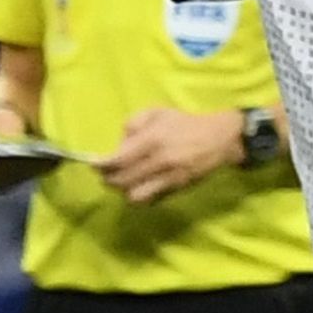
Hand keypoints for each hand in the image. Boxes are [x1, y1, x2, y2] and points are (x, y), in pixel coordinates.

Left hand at [98, 107, 245, 204]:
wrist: (220, 138)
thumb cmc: (185, 123)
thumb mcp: (157, 112)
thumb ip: (133, 123)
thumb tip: (120, 144)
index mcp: (151, 139)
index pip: (117, 159)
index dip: (100, 165)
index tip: (93, 165)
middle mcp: (158, 161)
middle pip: (121, 180)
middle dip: (108, 179)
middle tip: (105, 174)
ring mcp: (169, 177)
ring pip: (134, 195)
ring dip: (124, 191)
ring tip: (124, 182)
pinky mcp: (177, 188)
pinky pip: (151, 199)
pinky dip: (141, 196)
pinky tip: (140, 187)